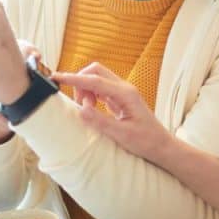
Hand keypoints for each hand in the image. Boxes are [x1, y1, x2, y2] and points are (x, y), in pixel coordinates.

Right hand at [52, 62, 171, 162]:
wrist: (161, 146)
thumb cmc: (146, 141)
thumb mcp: (121, 134)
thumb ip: (100, 121)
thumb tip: (80, 108)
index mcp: (125, 94)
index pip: (94, 80)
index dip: (74, 78)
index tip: (56, 77)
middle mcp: (124, 89)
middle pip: (95, 71)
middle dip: (80, 81)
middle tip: (77, 103)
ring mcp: (122, 92)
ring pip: (97, 79)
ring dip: (85, 89)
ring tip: (86, 110)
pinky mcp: (120, 99)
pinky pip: (100, 89)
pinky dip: (91, 95)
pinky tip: (91, 109)